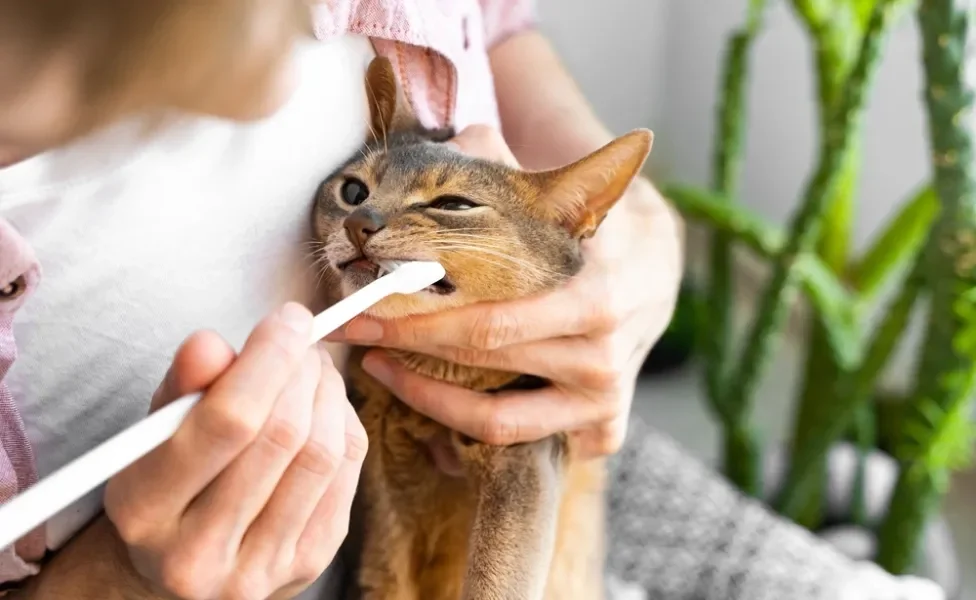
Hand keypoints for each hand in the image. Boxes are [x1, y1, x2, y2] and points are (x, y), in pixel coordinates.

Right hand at [99, 303, 366, 599]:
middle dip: (301, 370)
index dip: (268, 359)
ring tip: (313, 367)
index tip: (288, 318)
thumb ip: (182, 386)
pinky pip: (346, 474)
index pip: (227, 422)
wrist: (178, 565)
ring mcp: (259, 569)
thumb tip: (211, 343)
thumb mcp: (154, 430)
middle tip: (301, 340)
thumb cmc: (165, 481)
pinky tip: (326, 406)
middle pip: (283, 437)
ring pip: (322, 455)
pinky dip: (344, 425)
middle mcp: (200, 553)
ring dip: (328, 393)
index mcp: (146, 511)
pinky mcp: (307, 564)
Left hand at [330, 125, 682, 457]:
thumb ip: (511, 170)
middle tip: (354, 331)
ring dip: (427, 399)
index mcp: (592, 294)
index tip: (360, 308)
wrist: (656, 270)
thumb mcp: (563, 197)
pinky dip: (477, 435)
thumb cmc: (593, 232)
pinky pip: (526, 445)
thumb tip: (463, 134)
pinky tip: (437, 408)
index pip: (489, 319)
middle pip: (484, 362)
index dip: (416, 320)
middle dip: (406, 347)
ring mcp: (603, 398)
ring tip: (381, 367)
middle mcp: (600, 354)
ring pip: (498, 421)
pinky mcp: (603, 426)